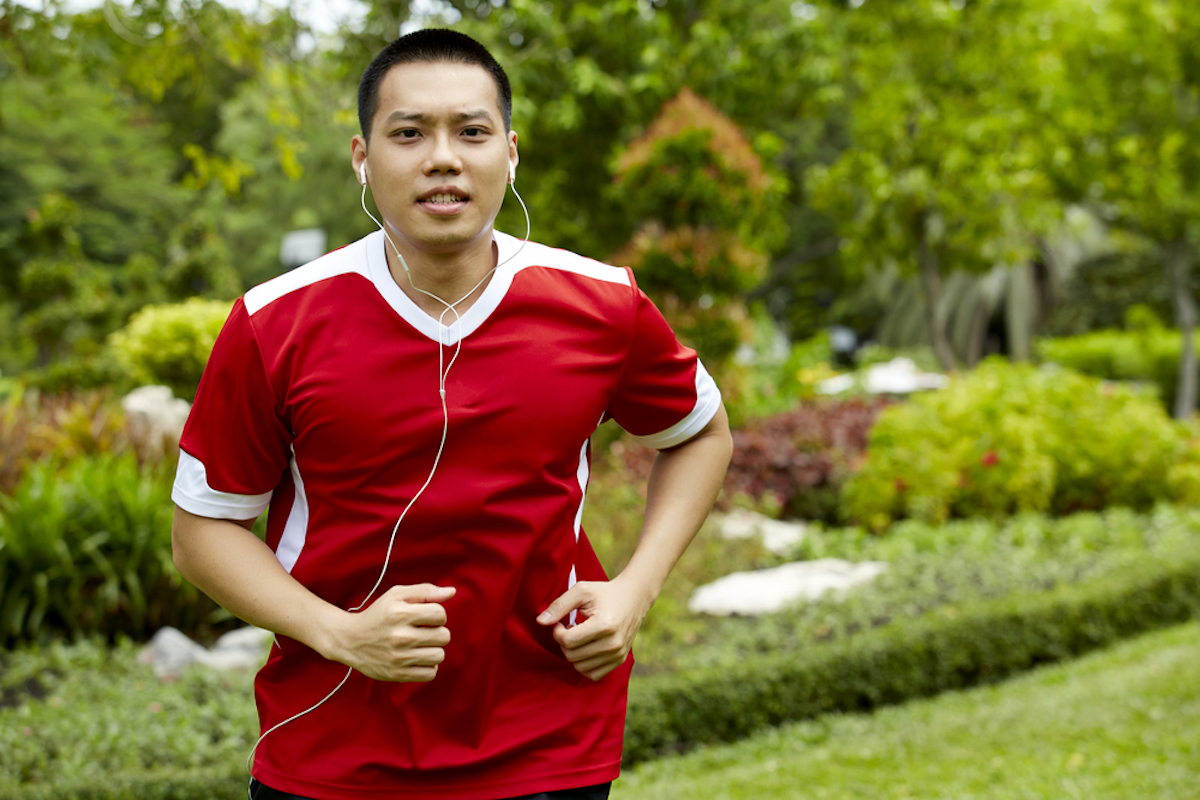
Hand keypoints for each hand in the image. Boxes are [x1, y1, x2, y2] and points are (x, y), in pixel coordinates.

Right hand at [326, 584, 454, 681]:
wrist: (350, 640)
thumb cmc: (378, 614)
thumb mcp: (396, 595)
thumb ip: (425, 590)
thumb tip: (452, 591)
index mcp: (400, 613)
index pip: (440, 614)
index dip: (437, 614)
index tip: (425, 617)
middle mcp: (400, 637)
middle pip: (444, 636)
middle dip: (437, 632)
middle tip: (423, 631)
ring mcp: (398, 658)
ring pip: (439, 656)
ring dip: (433, 650)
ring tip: (420, 645)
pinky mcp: (397, 674)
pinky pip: (430, 674)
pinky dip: (428, 667)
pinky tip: (417, 658)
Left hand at [536, 578, 650, 680]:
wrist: (634, 598)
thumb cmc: (605, 593)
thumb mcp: (581, 591)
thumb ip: (559, 605)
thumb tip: (540, 622)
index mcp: (604, 624)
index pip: (568, 641)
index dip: (557, 632)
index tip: (561, 622)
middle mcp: (613, 643)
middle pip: (572, 655)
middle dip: (564, 642)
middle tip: (569, 628)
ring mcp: (618, 654)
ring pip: (580, 667)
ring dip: (573, 654)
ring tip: (578, 637)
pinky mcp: (620, 660)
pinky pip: (593, 674)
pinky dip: (583, 665)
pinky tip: (585, 648)